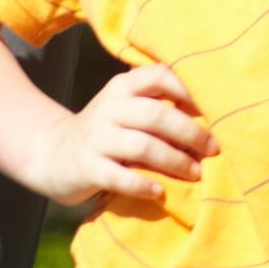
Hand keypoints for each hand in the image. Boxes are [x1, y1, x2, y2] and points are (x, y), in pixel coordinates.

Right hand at [27, 63, 217, 211]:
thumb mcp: (126, 107)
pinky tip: (160, 192)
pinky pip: (120, 177)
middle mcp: (109, 108)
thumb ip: (158, 103)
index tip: (212, 110)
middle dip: (190, 133)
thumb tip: (214, 111)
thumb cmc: (107, 131)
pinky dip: (143, 185)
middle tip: (213, 149)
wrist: (54, 154)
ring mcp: (96, 138)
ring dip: (174, 161)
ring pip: (142, 147)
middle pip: (156, 115)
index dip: (188, 90)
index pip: (158, 75)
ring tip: (195, 173)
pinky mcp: (87, 168)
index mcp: (122, 87)